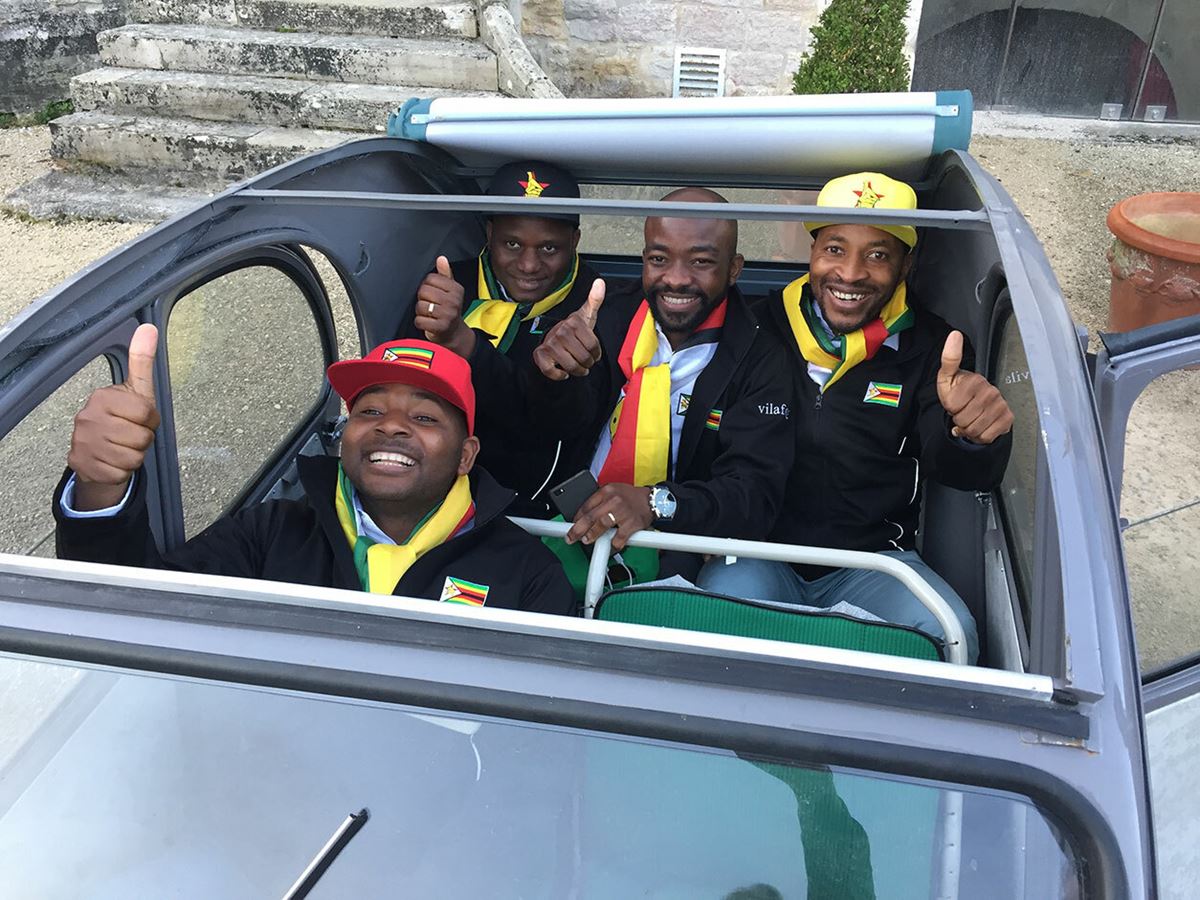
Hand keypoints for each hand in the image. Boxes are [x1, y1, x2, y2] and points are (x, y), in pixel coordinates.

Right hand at [67, 323, 160, 510]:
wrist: (95, 454)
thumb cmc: (121, 419)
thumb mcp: (135, 390)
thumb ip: (142, 362)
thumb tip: (149, 328)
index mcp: (102, 397)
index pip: (146, 411)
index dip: (150, 419)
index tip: (140, 418)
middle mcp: (87, 418)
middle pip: (142, 437)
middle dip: (143, 439)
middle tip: (129, 435)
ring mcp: (83, 443)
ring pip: (133, 457)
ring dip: (134, 456)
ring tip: (121, 447)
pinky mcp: (83, 466)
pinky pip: (121, 473)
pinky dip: (122, 471)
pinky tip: (112, 461)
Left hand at [413, 256, 474, 356]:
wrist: (454, 333)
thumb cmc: (449, 309)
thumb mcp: (450, 291)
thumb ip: (445, 274)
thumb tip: (441, 258)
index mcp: (456, 289)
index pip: (430, 279)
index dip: (426, 286)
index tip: (433, 294)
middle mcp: (454, 301)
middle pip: (423, 291)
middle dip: (422, 299)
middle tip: (430, 304)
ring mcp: (448, 315)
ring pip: (420, 306)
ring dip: (420, 312)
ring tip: (429, 314)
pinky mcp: (441, 328)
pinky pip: (419, 321)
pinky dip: (420, 323)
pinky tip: (427, 322)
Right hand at [532, 278, 604, 380]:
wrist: (553, 338)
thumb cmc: (574, 329)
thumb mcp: (586, 315)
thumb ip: (595, 300)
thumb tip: (600, 282)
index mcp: (573, 322)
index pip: (593, 346)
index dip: (596, 353)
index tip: (594, 354)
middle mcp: (560, 332)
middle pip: (583, 358)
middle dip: (588, 364)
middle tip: (587, 363)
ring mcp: (549, 344)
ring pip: (570, 366)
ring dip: (577, 371)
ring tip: (579, 368)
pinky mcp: (540, 355)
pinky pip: (550, 371)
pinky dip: (558, 375)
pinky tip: (563, 372)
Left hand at [567, 483, 653, 550]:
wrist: (653, 500)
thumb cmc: (631, 497)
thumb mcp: (613, 491)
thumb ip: (600, 501)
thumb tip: (583, 517)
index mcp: (607, 491)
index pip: (587, 505)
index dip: (577, 517)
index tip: (572, 525)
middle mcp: (614, 500)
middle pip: (591, 516)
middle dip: (578, 529)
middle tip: (571, 537)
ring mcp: (623, 512)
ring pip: (602, 525)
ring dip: (592, 535)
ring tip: (586, 540)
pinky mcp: (632, 524)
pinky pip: (619, 537)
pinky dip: (613, 544)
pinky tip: (609, 546)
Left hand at [936, 331, 1013, 444]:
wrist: (977, 405)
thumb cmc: (958, 391)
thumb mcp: (947, 377)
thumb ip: (949, 358)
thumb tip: (955, 334)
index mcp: (975, 380)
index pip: (952, 406)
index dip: (950, 408)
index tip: (955, 401)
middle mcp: (991, 391)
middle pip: (963, 420)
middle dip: (959, 420)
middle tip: (963, 411)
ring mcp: (1001, 404)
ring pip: (974, 430)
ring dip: (968, 430)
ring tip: (971, 418)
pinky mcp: (1007, 418)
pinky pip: (987, 436)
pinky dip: (980, 436)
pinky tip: (981, 426)